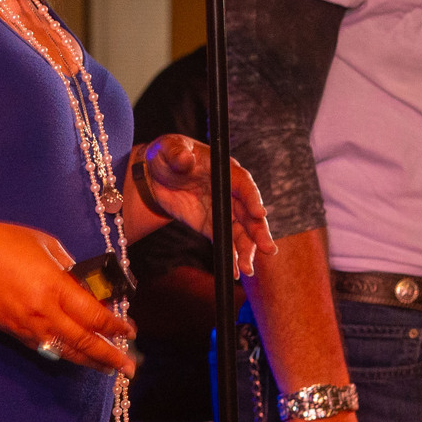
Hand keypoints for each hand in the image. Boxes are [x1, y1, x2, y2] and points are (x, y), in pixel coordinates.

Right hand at [0, 220, 131, 372]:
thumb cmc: (1, 244)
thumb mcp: (44, 244)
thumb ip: (67, 267)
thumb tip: (83, 285)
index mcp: (56, 287)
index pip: (95, 316)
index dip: (116, 327)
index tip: (130, 331)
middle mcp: (46, 313)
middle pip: (85, 342)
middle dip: (110, 356)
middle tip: (129, 368)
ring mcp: (29, 327)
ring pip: (67, 352)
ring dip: (91, 362)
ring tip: (109, 369)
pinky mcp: (16, 333)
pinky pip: (47, 349)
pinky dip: (66, 355)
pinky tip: (77, 357)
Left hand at [136, 136, 273, 279]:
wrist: (153, 175)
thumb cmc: (165, 155)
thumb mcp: (168, 149)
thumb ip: (177, 154)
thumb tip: (185, 159)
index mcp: (225, 170)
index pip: (244, 185)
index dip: (253, 199)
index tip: (260, 214)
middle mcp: (229, 192)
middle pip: (249, 213)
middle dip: (258, 231)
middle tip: (268, 248)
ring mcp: (222, 211)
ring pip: (240, 232)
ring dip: (247, 250)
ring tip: (247, 269)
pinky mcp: (210, 226)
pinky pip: (223, 242)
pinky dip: (230, 256)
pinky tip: (234, 272)